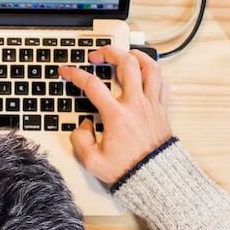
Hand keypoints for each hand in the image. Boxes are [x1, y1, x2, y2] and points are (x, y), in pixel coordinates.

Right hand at [58, 47, 172, 184]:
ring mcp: (151, 104)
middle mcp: (136, 105)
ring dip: (136, 56)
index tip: (67, 71)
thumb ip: (80, 140)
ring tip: (124, 54)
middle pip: (126, 64)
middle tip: (98, 55)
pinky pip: (161, 81)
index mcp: (116, 116)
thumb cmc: (126, 169)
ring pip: (150, 67)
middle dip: (110, 52)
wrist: (153, 177)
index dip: (76, 74)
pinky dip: (152, 71)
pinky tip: (144, 72)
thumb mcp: (92, 161)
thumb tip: (83, 125)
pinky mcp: (162, 109)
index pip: (92, 86)